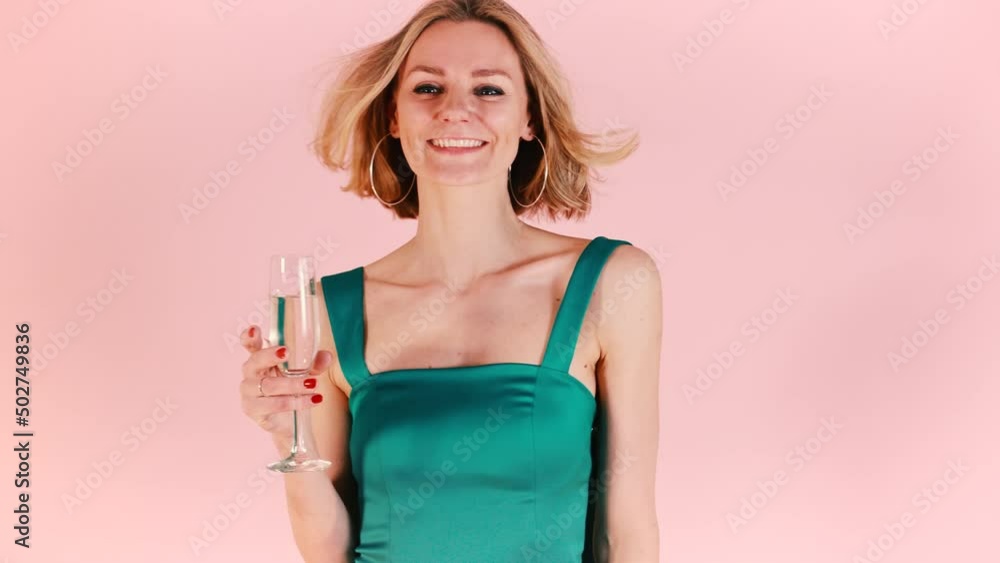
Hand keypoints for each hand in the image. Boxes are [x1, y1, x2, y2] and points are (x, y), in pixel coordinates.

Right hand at [239, 325, 332, 441]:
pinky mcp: (252, 409)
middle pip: (254, 361)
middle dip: (270, 356)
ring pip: (267, 385)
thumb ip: (314, 363)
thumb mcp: (305, 373)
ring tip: (312, 384)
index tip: (254, 329)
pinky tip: (311, 400)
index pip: (250, 345)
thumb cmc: (291, 389)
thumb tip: (327, 356)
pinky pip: (271, 405)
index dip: (248, 336)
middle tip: (287, 352)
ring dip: (291, 384)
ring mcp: (249, 392)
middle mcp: (251, 373)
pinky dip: (294, 402)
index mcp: (260, 358)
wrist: (289, 420)